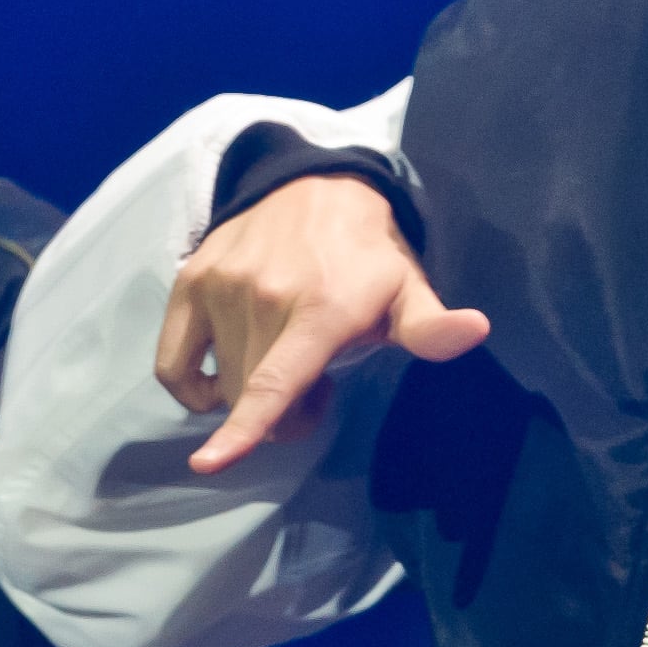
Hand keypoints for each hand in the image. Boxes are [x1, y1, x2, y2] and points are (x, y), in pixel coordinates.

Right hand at [158, 175, 490, 473]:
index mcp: (322, 310)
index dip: (245, 428)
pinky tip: (219, 378)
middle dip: (285, 411)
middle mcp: (265, 297)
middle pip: (254, 397)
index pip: (275, 381)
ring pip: (221, 383)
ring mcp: (222, 286)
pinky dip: (191, 386)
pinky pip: (172, 361)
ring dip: (248, 392)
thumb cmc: (367, 254)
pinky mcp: (192, 280)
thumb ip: (432, 326)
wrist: (316, 183)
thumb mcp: (409, 288)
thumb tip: (475, 330)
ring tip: (280, 359)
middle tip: (315, 382)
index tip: (211, 463)